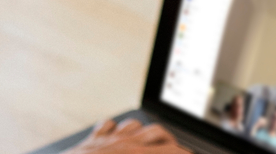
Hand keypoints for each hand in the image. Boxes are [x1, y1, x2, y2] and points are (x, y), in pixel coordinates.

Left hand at [62, 118, 191, 153]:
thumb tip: (162, 152)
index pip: (170, 150)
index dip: (183, 153)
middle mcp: (125, 143)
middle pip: (157, 132)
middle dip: (169, 141)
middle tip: (174, 150)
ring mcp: (108, 138)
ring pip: (133, 125)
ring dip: (143, 132)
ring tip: (148, 141)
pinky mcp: (92, 139)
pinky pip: (106, 125)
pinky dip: (114, 129)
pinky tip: (116, 134)